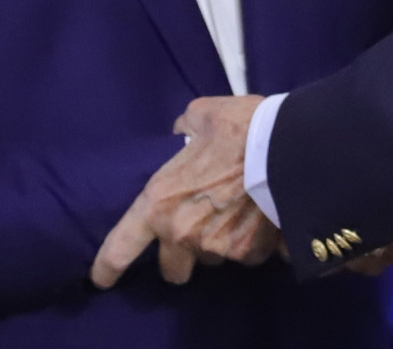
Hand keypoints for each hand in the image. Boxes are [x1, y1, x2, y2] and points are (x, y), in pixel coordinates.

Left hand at [90, 95, 269, 287]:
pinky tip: (260, 218)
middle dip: (181, 257)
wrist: (291, 147)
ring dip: (217, 246)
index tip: (102, 278)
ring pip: (211, 260)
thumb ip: (185, 127)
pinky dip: (250, 243)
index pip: (121, 246)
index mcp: (160, 202)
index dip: (108, 267)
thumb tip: (184, 131)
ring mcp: (217, 248)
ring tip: (235, 215)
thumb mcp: (203, 113)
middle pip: (173, 271)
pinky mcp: (250, 254)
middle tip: (195, 233)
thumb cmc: (240, 128)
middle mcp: (182, 234)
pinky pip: (245, 256)